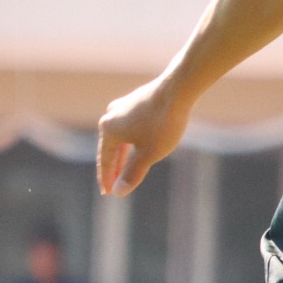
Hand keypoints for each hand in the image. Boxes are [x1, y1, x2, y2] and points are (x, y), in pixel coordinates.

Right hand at [97, 79, 191, 196]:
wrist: (178, 89)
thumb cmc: (163, 123)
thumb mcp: (149, 154)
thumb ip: (133, 173)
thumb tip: (118, 192)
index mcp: (108, 130)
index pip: (105, 160)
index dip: (107, 179)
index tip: (107, 194)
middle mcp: (110, 116)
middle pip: (111, 148)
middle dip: (114, 168)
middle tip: (114, 186)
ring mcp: (122, 107)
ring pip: (121, 137)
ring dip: (123, 155)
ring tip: (124, 170)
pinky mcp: (136, 102)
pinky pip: (129, 127)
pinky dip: (132, 141)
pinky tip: (137, 146)